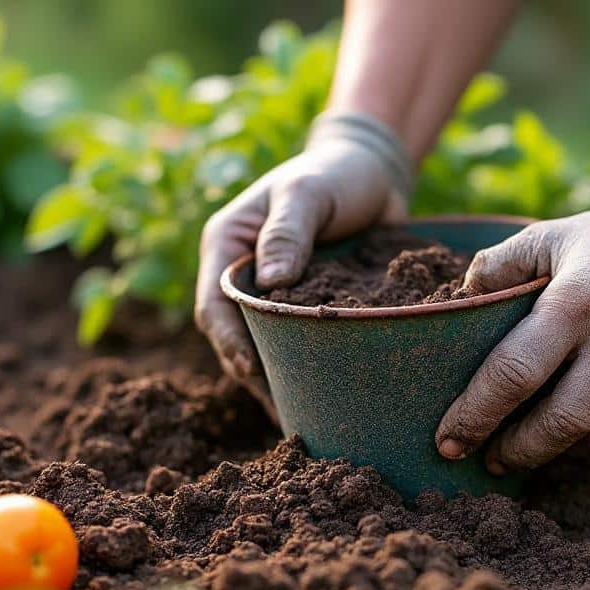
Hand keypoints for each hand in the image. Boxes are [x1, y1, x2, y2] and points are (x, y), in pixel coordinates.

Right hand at [195, 112, 412, 416]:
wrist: (374, 171)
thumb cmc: (336, 173)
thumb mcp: (309, 192)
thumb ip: (289, 230)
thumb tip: (271, 282)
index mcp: (228, 244)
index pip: (215, 304)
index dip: (229, 341)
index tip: (251, 371)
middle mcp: (244, 274)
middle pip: (235, 335)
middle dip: (254, 373)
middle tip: (283, 411)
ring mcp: (274, 295)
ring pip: (266, 346)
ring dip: (280, 378)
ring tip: (303, 417)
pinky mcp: (306, 307)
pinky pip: (299, 344)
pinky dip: (308, 369)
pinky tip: (326, 398)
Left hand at [435, 161, 589, 473]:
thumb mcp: (556, 236)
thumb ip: (500, 266)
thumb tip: (456, 304)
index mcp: (579, 299)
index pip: (514, 374)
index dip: (474, 416)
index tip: (448, 442)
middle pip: (558, 425)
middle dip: (514, 451)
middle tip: (489, 458)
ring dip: (562, 444)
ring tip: (538, 436)